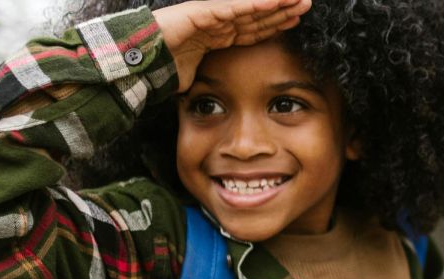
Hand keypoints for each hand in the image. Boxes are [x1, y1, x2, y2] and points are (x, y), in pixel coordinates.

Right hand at [154, 0, 312, 91]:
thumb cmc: (162, 69)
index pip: (253, 29)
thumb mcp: (197, 78)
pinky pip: (236, 7)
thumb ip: (210, 82)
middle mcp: (217, 22)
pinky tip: (277, 1)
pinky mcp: (203, 11)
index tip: (296, 22)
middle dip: (282, 9)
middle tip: (306, 4)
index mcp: (218, 36)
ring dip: (276, 3)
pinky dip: (257, 4)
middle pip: (257, 15)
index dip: (274, 24)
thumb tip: (215, 104)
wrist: (137, 60)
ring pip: (251, 7)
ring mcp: (211, 14)